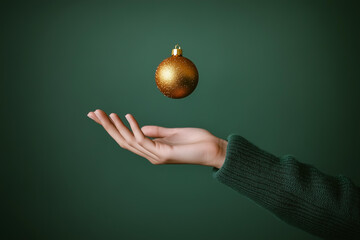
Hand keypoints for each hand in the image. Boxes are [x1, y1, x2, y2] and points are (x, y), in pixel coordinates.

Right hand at [87, 109, 227, 168]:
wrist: (213, 150)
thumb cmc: (195, 142)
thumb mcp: (172, 134)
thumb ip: (156, 132)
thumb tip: (141, 128)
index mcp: (151, 149)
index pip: (126, 138)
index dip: (111, 127)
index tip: (98, 116)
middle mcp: (150, 154)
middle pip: (122, 140)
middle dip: (107, 127)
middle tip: (93, 113)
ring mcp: (155, 155)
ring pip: (128, 141)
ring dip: (115, 127)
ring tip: (104, 114)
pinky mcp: (163, 154)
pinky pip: (143, 140)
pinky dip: (133, 128)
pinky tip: (127, 116)